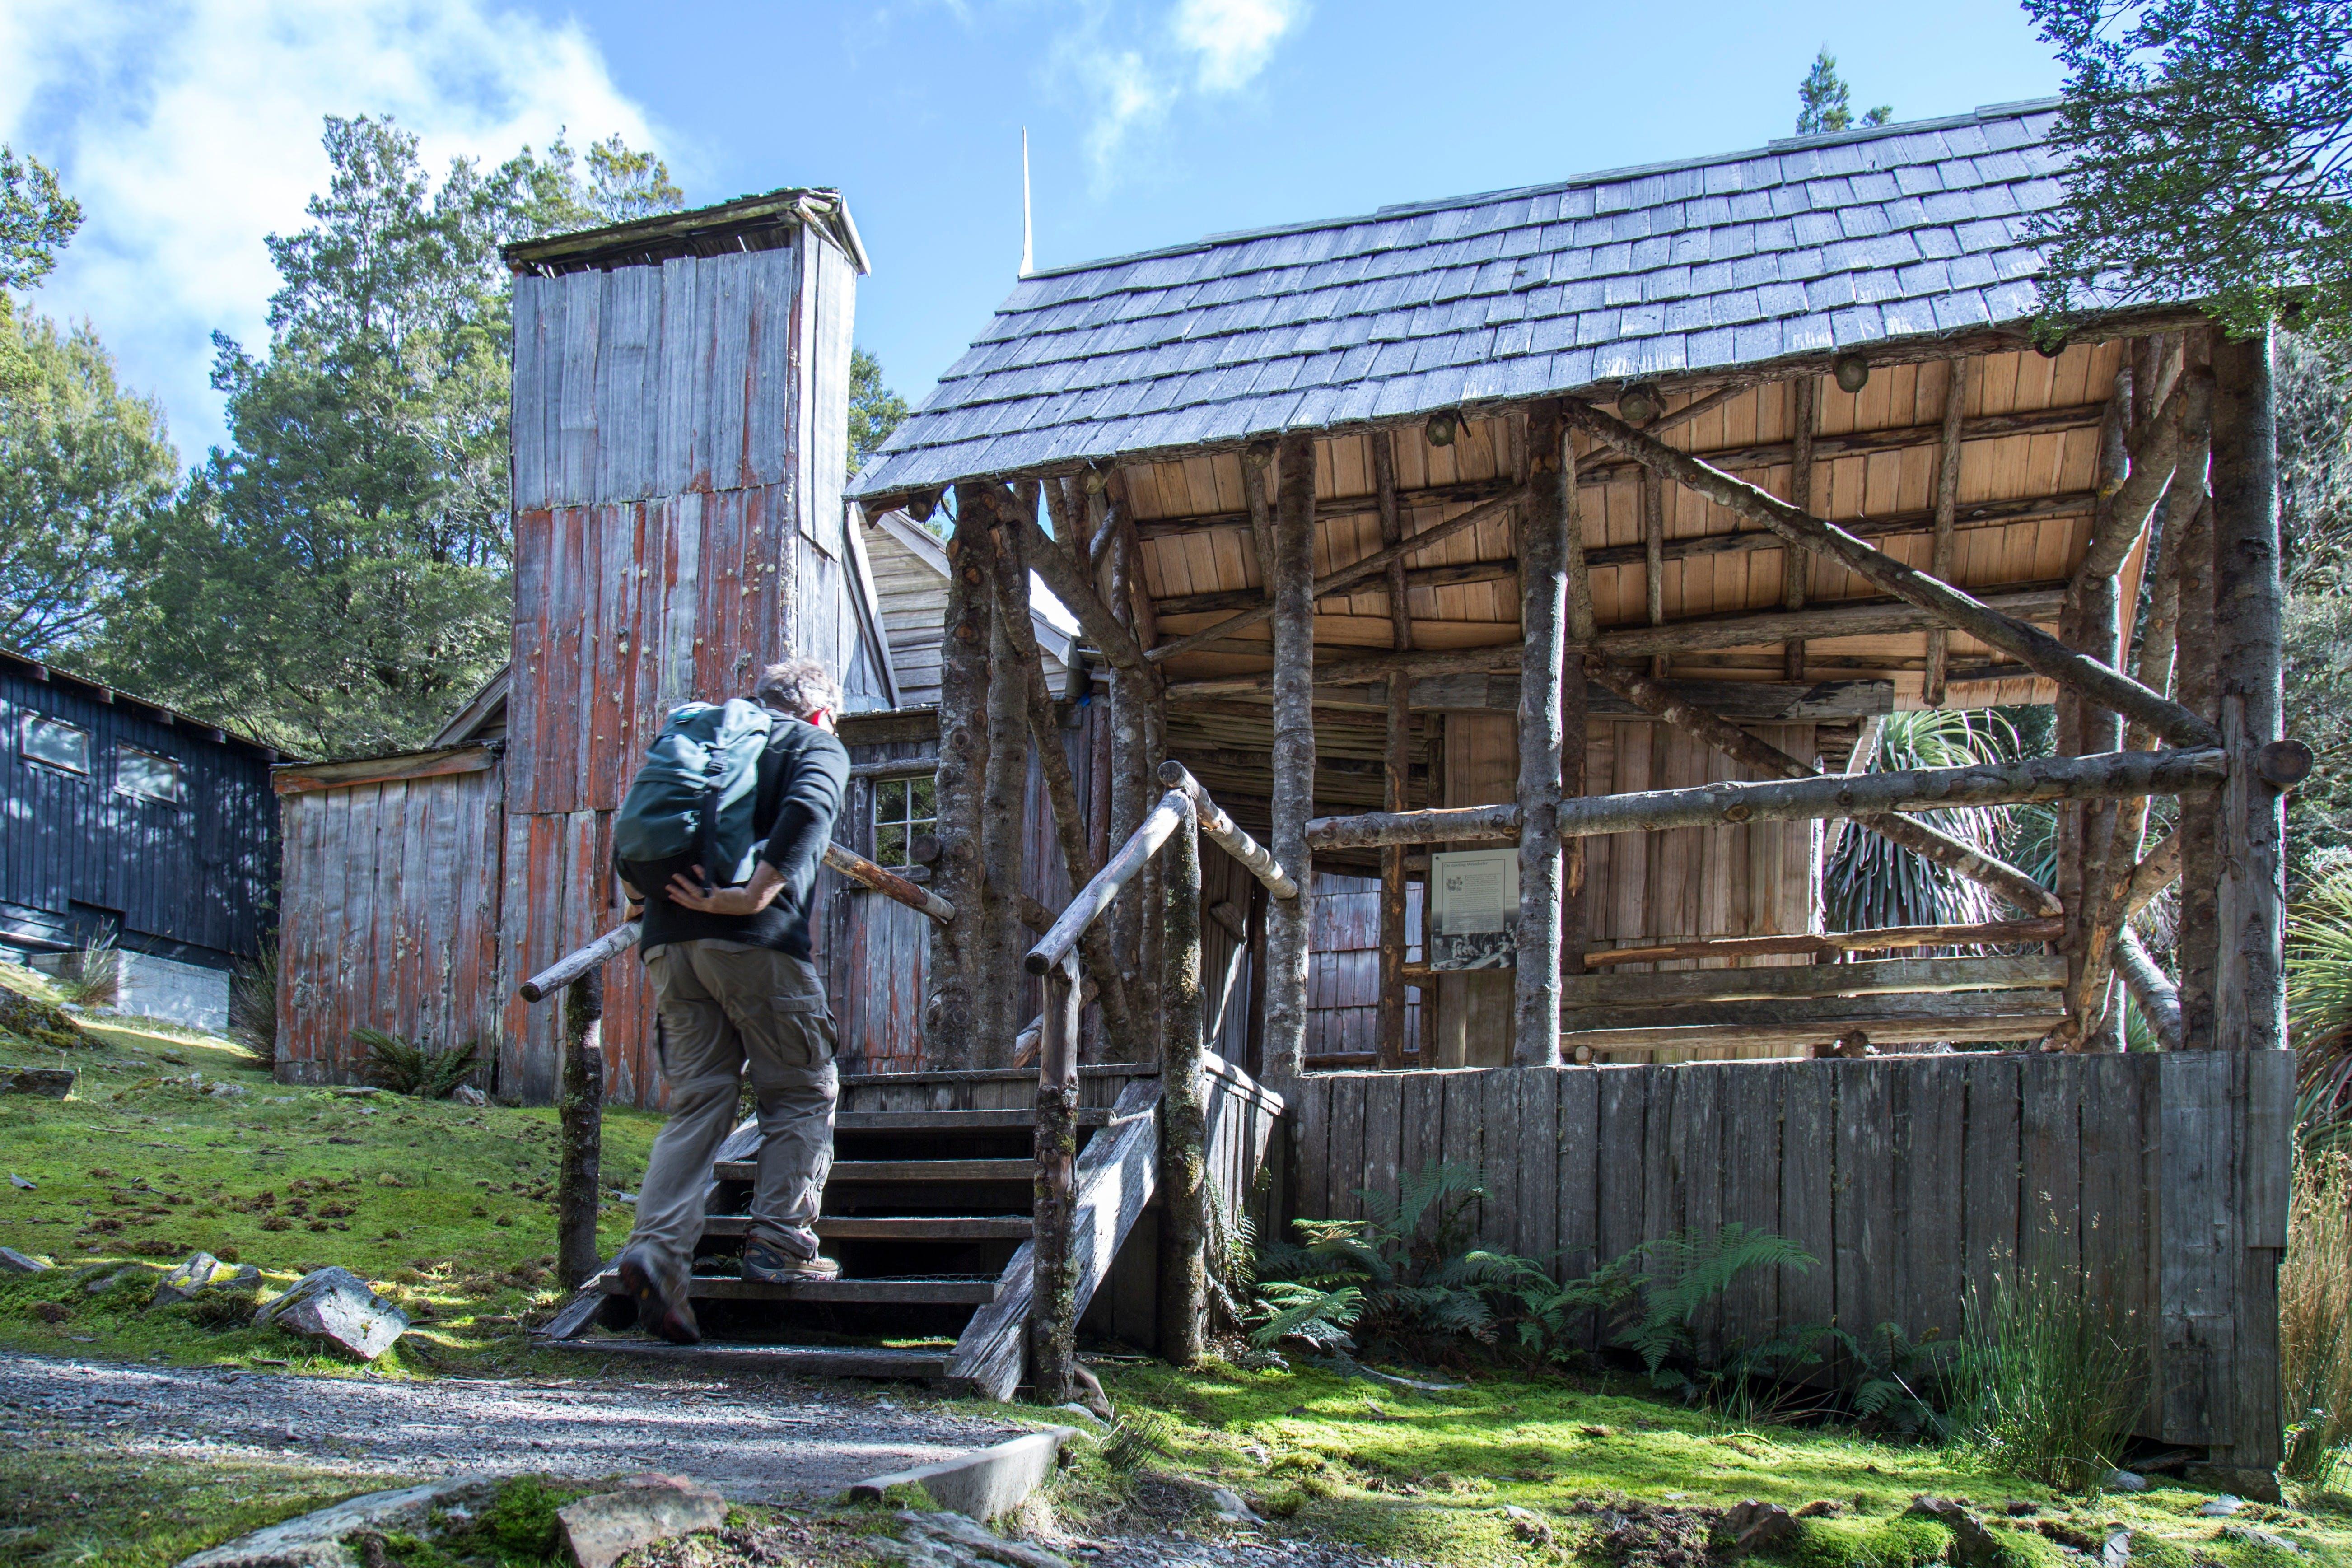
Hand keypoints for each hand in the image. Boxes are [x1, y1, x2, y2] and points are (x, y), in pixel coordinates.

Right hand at [665, 862, 783, 916]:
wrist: (750, 903)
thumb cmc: (737, 901)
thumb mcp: (721, 902)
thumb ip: (712, 897)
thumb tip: (705, 889)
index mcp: (708, 909)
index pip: (690, 905)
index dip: (680, 901)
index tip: (671, 897)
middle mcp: (708, 906)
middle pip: (688, 900)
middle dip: (677, 893)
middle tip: (668, 886)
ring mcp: (712, 901)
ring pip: (694, 892)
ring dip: (683, 883)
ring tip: (676, 876)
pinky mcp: (718, 894)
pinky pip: (706, 882)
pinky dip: (700, 874)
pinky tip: (695, 867)